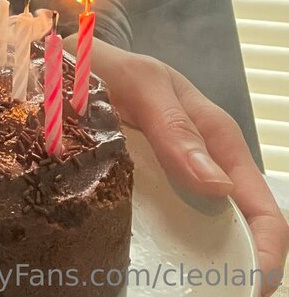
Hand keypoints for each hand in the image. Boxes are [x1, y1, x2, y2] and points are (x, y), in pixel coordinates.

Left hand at [65, 37, 288, 295]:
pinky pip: (156, 227)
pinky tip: (142, 271)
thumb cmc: (111, 64)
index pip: (256, 198)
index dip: (266, 246)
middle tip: (212, 294)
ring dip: (192, 266)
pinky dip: (156, 252)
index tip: (253, 285)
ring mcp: (170, 180)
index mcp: (213, 135)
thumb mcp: (142, 82)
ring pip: (194, 234)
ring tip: (173, 289)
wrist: (68, 60)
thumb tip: (219, 187)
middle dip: (230, 267)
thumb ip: (175, 126)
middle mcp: (199, 164)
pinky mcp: (140, 190)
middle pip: (230, 227)